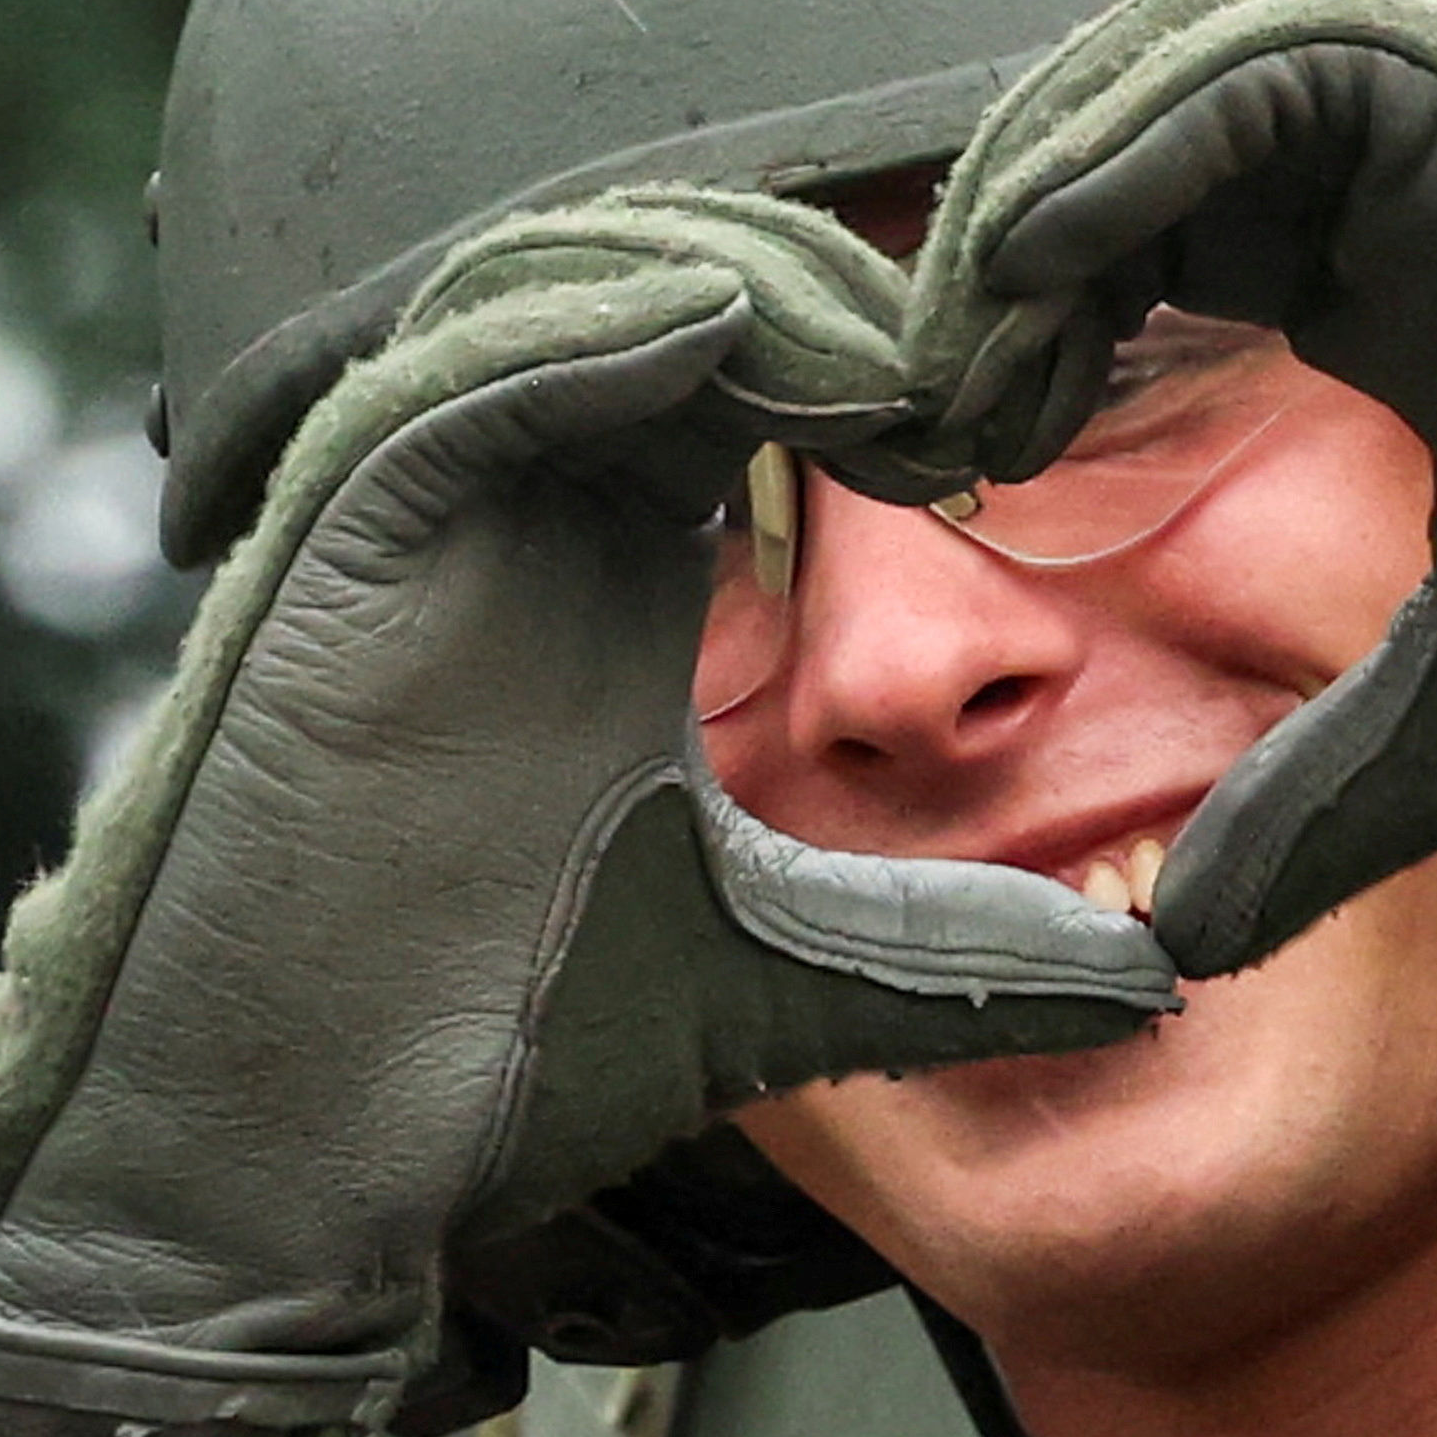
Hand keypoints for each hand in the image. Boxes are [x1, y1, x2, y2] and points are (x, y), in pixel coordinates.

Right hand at [0, 187, 1172, 1436]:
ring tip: (898, 354)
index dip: (919, 356)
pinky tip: (707, 335)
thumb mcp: (777, 981)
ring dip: (746, 291)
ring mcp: (422, 508)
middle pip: (700, 281)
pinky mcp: (333, 544)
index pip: (778, 363)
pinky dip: (575, 334)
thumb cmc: (484, 1053)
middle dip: (857, 288)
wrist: (282, 1155)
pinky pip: (453, 375)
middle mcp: (524, 500)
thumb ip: (942, 948)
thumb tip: (1154, 985)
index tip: (1053, 410)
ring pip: (584, 286)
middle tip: (1002, 352)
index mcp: (624, 557)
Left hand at [905, 0, 1436, 971]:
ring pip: (1163, 64)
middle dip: (991, 250)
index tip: (953, 471)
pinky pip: (1258, 63)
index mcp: (1401, 273)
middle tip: (918, 418)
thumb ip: (1323, 798)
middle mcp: (1413, 172)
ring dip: (1033, 200)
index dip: (1021, 317)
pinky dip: (1129, 150)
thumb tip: (1181, 934)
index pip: (1144, 221)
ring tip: (968, 373)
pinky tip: (1051, 287)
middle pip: (1119, 121)